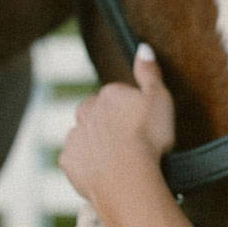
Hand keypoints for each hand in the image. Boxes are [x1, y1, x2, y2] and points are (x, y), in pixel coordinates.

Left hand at [59, 43, 175, 206]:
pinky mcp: (68, 162)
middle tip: (131, 141)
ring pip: (85, 136)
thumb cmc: (148, 137)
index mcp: (108, 94)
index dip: (131, 111)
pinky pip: (78, 160)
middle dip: (109, 124)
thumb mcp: (160, 98)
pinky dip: (88, 164)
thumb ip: (149, 72)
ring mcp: (74, 137)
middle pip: (96, 114)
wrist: (127, 178)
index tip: (143, 124)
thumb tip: (143, 48)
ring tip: (119, 160)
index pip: (117, 96)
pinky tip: (105, 172)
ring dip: (97, 144)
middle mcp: (85, 111)